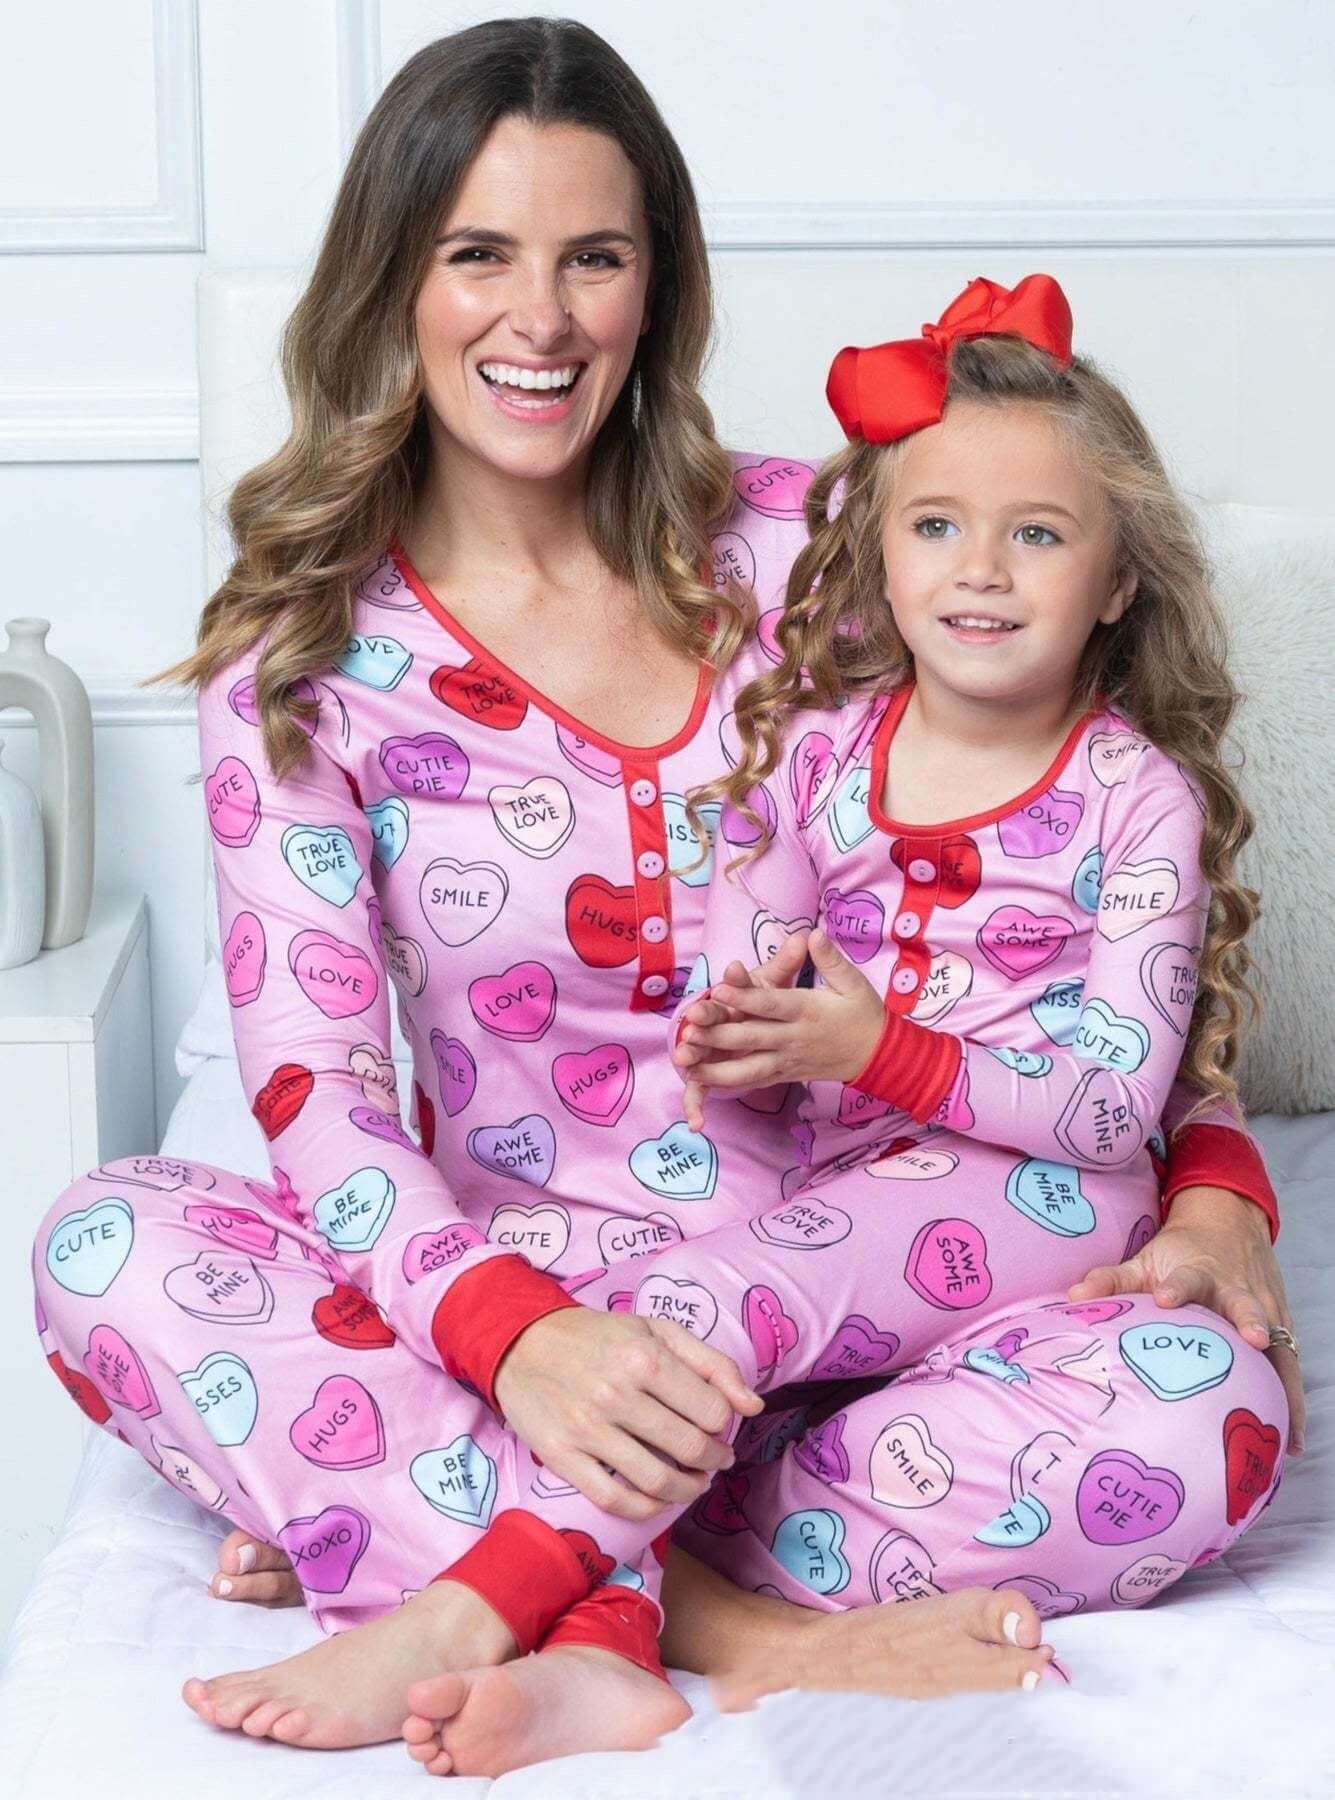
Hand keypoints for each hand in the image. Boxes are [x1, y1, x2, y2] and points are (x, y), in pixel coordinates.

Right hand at [492, 1306, 763, 1519]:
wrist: (523, 1344)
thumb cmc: (599, 1336)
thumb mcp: (657, 1331)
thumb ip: (710, 1363)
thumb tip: (754, 1405)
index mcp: (644, 1358)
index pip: (711, 1411)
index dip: (725, 1426)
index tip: (721, 1429)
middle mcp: (617, 1394)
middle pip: (689, 1448)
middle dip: (714, 1461)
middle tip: (715, 1460)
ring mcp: (587, 1429)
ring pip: (656, 1481)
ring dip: (687, 1490)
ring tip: (694, 1483)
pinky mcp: (562, 1456)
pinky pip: (614, 1499)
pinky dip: (646, 1508)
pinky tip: (658, 1498)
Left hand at [673, 929, 883, 1128]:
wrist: (878, 1056)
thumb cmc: (864, 1014)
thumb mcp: (854, 983)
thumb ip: (830, 959)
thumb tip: (813, 934)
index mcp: (808, 1011)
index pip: (771, 1005)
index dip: (744, 997)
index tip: (718, 988)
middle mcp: (793, 1038)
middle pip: (751, 1037)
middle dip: (717, 1033)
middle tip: (689, 1025)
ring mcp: (788, 1060)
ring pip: (748, 1068)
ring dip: (715, 1067)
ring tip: (685, 1062)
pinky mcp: (785, 1075)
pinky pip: (754, 1081)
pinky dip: (728, 1083)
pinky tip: (703, 1082)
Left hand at [1067, 1184, 1304, 1453]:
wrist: (1228, 1223)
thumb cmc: (1181, 1251)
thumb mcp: (1146, 1259)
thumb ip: (1112, 1280)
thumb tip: (1074, 1298)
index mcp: (1200, 1273)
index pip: (1188, 1279)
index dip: (1177, 1289)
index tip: (1166, 1300)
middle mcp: (1237, 1290)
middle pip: (1245, 1305)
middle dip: (1250, 1321)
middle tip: (1252, 1339)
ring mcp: (1265, 1309)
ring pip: (1277, 1344)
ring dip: (1281, 1378)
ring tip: (1282, 1420)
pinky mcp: (1281, 1327)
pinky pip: (1289, 1366)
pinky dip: (1291, 1398)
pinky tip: (1291, 1439)